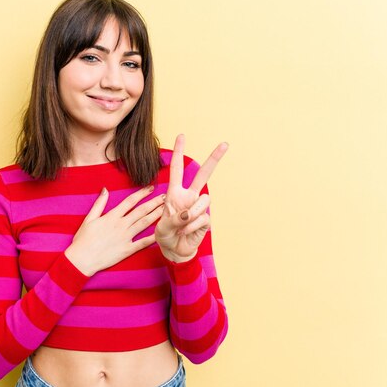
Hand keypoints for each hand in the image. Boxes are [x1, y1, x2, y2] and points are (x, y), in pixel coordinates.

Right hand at [65, 186, 164, 275]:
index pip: (130, 201)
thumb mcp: (89, 219)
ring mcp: (125, 237)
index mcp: (112, 216)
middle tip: (165, 196)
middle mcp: (121, 225)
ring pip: (144, 224)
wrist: (82, 259)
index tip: (150, 188)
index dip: (142, 193)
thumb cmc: (83, 239)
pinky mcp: (127, 250)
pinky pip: (142, 243)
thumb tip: (105, 189)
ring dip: (156, 215)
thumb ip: (99, 204)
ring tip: (165, 209)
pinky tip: (161, 232)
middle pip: (141, 211)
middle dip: (154, 202)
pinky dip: (152, 238)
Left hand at [155, 134, 227, 262]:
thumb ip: (173, 219)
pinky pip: (202, 217)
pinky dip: (191, 226)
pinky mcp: (206, 219)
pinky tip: (186, 232)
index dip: (179, 153)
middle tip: (225, 144)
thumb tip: (188, 213)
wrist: (174, 251)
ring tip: (181, 226)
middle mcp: (189, 196)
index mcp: (175, 193)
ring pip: (202, 201)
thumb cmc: (165, 235)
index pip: (177, 169)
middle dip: (214, 159)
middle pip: (204, 174)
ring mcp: (198, 207)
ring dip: (190, 214)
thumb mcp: (161, 227)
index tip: (182, 136)